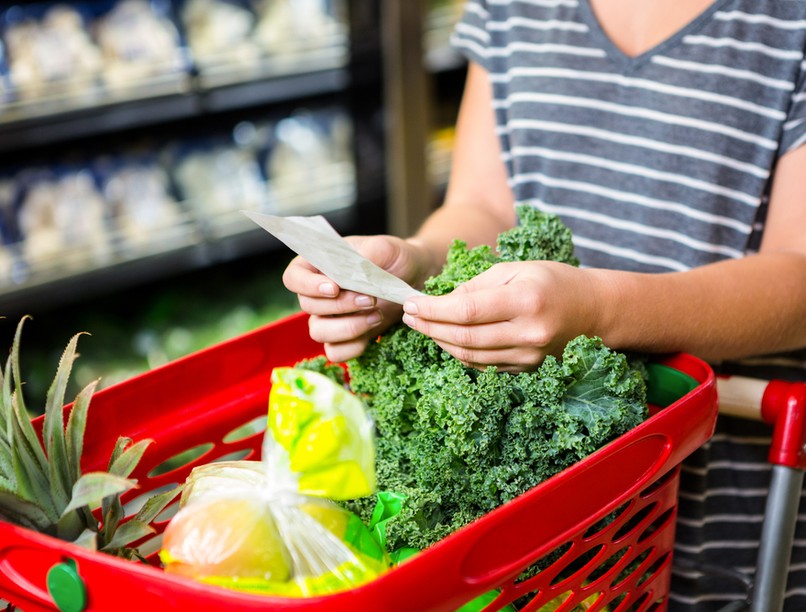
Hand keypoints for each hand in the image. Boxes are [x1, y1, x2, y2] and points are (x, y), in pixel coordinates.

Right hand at [283, 234, 430, 362]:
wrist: (415, 277)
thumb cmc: (394, 258)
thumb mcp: (385, 248)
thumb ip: (367, 256)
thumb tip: (354, 272)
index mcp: (318, 266)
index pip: (293, 278)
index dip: (307, 286)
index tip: (334, 288)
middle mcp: (318, 294)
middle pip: (308, 306)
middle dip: (340, 306)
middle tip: (371, 299)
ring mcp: (330, 318)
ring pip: (318, 332)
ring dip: (348, 327)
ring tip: (377, 315)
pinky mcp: (346, 338)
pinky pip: (335, 352)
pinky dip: (353, 347)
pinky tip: (374, 332)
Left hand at [401, 261, 600, 371]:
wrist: (595, 312)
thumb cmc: (554, 281)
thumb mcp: (516, 269)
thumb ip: (478, 285)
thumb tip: (443, 301)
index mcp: (525, 301)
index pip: (466, 311)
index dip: (433, 310)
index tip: (411, 304)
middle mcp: (527, 333)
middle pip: (463, 337)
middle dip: (429, 327)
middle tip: (409, 317)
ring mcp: (528, 356)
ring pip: (470, 356)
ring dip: (440, 342)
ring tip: (423, 327)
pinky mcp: (527, 369)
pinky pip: (484, 365)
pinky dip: (460, 353)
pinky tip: (447, 339)